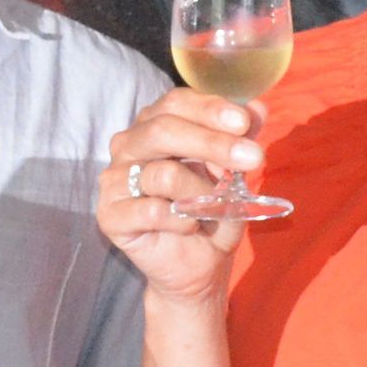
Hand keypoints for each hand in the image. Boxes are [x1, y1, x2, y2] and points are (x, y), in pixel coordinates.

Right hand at [98, 90, 260, 301]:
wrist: (200, 264)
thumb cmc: (212, 211)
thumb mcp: (234, 173)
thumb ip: (241, 139)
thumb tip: (258, 108)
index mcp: (155, 124)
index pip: (176, 102)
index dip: (210, 109)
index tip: (244, 123)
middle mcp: (128, 145)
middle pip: (164, 129)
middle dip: (213, 143)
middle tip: (253, 158)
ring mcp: (114, 179)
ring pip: (163, 173)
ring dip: (202, 194)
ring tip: (215, 209)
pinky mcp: (109, 215)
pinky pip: (150, 211)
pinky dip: (181, 221)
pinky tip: (190, 227)